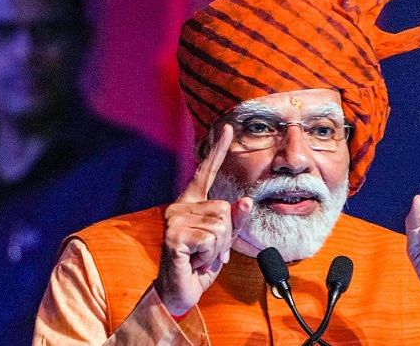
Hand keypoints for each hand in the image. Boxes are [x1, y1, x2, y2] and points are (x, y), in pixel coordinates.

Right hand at [155, 125, 252, 315]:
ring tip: (198, 256)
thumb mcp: (222, 242)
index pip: (207, 172)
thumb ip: (235, 222)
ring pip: (222, 226)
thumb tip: (245, 200)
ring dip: (216, 249)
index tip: (228, 128)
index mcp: (192, 203)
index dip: (218, 150)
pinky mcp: (173, 235)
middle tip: (205, 251)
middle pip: (226, 210)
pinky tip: (192, 261)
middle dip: (225, 237)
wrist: (178, 292)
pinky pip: (211, 240)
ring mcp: (174, 219)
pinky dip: (208, 255)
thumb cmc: (198, 264)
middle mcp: (180, 206)